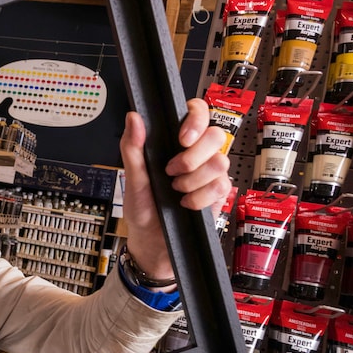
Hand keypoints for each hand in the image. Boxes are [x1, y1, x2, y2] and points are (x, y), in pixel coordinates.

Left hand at [118, 98, 231, 281]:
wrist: (152, 240)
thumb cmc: (142, 208)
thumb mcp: (132, 178)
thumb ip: (133, 147)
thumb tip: (134, 117)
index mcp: (175, 142)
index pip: (198, 112)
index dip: (196, 119)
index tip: (182, 139)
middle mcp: (197, 153)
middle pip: (217, 135)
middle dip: (192, 157)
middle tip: (171, 172)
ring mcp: (210, 172)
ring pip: (220, 162)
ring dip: (193, 180)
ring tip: (175, 190)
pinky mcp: (218, 193)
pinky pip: (221, 186)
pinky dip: (199, 198)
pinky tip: (186, 204)